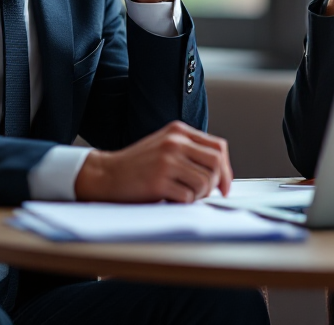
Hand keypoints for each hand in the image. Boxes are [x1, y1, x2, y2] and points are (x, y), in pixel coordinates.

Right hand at [74, 121, 233, 202]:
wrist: (107, 174)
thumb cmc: (137, 165)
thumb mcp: (165, 146)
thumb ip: (190, 151)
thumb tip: (221, 172)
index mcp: (179, 131)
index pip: (218, 147)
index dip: (227, 169)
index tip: (224, 183)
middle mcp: (175, 142)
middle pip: (216, 163)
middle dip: (218, 183)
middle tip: (209, 193)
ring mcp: (167, 160)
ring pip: (205, 182)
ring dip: (199, 195)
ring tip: (185, 194)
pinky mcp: (159, 180)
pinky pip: (188, 197)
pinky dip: (184, 202)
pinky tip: (171, 198)